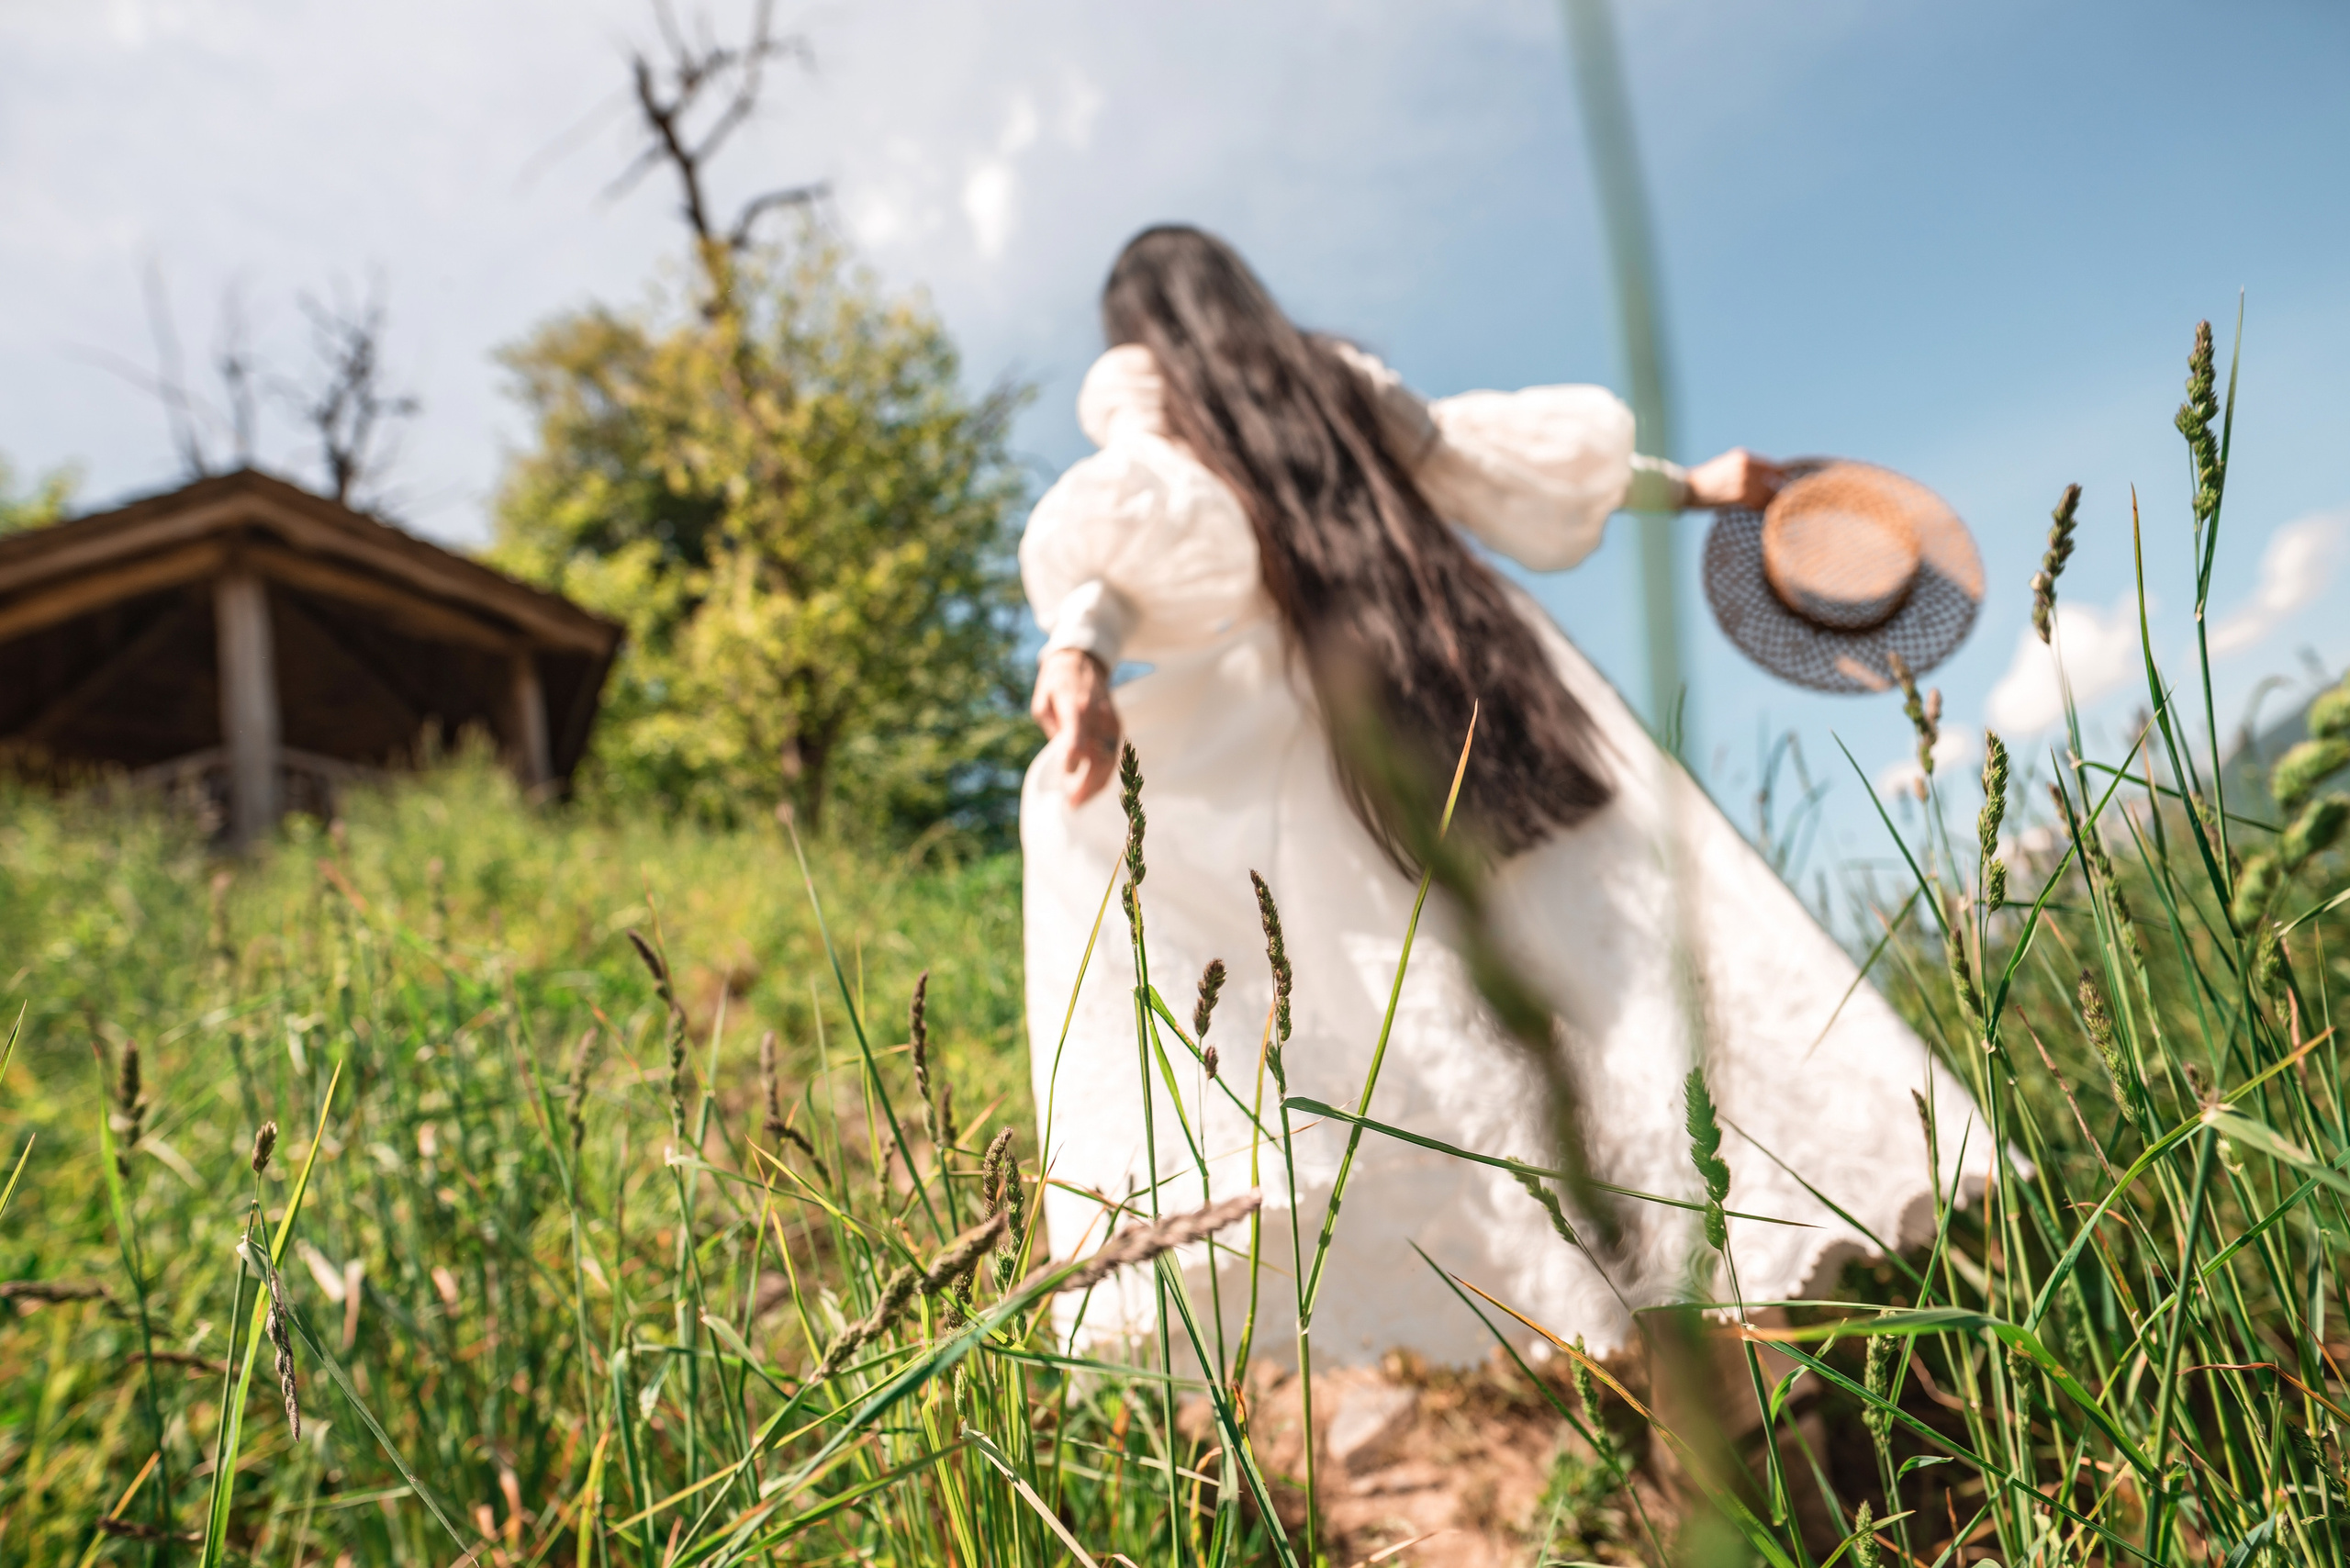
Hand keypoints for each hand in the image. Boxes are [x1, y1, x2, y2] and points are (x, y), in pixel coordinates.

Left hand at [1030, 648, 1121, 803]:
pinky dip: (1104, 775)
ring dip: (1096, 786)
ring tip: (1080, 802)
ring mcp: (1111, 722)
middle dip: (1086, 784)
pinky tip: (1091, 789)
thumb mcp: (1042, 703)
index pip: (1077, 737)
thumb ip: (1053, 729)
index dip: (1073, 758)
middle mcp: (1098, 715)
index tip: (1066, 776)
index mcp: (1075, 706)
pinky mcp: (1117, 727)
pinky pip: (1114, 756)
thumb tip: (1064, 757)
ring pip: (1110, 761)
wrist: (1083, 661)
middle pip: (1099, 756)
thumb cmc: (1056, 684)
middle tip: (1072, 804)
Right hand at [1684, 448, 1785, 510]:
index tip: (1786, 486)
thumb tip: (1765, 480)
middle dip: (1780, 491)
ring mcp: (1744, 480)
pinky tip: (1760, 512)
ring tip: (1776, 511)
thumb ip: (1745, 469)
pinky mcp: (1740, 495)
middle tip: (1786, 502)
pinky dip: (1762, 508)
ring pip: (1769, 493)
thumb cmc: (1704, 481)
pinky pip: (1760, 503)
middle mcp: (1746, 465)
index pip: (1772, 466)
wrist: (1686, 488)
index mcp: (1743, 456)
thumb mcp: (1726, 466)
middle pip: (1775, 480)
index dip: (1781, 478)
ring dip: (1772, 502)